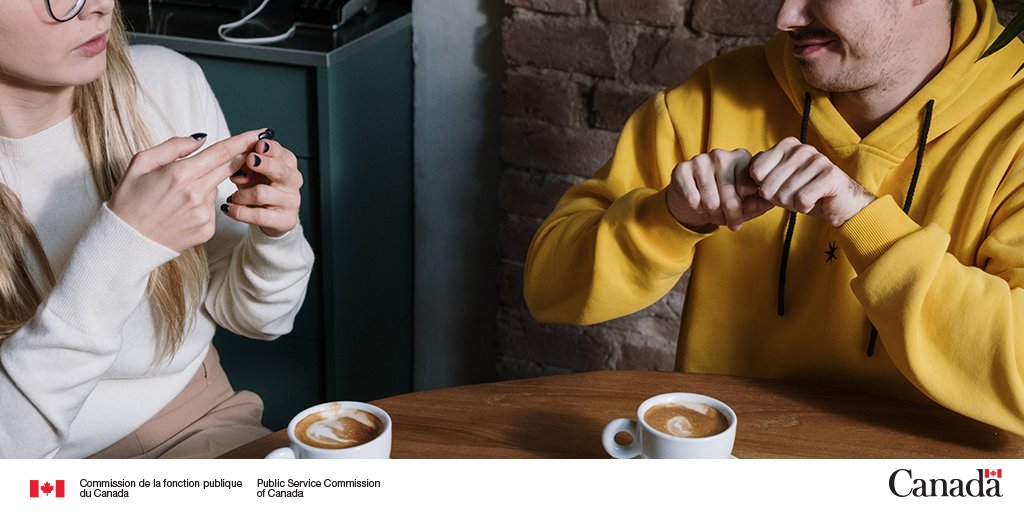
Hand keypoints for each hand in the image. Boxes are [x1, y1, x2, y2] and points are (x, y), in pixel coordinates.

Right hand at [108, 130, 263, 251]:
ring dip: (206, 184)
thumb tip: (201, 138)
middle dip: (239, 157)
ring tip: (177, 194)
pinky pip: (212, 208)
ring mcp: (204, 215)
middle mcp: (196, 195)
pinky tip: (181, 211)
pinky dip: (202, 204)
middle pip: (228, 168)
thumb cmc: (129, 199)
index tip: (260, 132)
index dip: (243, 141)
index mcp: (180, 175)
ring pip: (216, 188)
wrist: (127, 241)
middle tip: (247, 147)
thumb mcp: (141, 163)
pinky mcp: (208, 230)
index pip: (221, 153)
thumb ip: (174, 147)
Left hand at [223, 131, 302, 237]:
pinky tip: (229, 208)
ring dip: (241, 194)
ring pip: (263, 193)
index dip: (269, 148)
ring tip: (233, 197)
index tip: (258, 145)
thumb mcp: (250, 171)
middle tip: (250, 161)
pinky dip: (240, 211)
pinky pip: (259, 215)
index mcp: (287, 163)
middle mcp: (293, 180)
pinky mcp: (287, 220)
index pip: (280, 152)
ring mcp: (292, 201)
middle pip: (280, 170)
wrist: (268, 216)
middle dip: (264, 164)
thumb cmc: (258, 187)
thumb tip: (238, 157)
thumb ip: (245, 163)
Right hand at [666, 148, 774, 231]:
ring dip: (712, 214)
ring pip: (711, 201)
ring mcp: (701, 160)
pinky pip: (693, 198)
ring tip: (712, 212)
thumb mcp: (745, 202)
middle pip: (730, 198)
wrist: (692, 197)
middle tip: (727, 221)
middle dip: (729, 216)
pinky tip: (697, 204)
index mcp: (742, 157)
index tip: (742, 215)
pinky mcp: (682, 169)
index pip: (748, 189)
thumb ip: (759, 203)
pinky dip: (696, 208)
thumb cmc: (724, 198)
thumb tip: (765, 204)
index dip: (745, 209)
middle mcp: (721, 155)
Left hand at [748, 137, 873, 227]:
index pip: (755, 171)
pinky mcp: (830, 174)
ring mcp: (817, 159)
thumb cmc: (804, 192)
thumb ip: (760, 177)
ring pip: (784, 194)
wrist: (840, 204)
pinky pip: (802, 199)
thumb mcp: (778, 182)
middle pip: (767, 185)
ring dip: (792, 204)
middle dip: (777, 199)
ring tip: (804, 198)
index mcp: (786, 145)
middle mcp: (801, 148)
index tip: (778, 188)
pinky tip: (814, 202)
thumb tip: (745, 183)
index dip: (762, 188)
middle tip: (792, 197)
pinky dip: (804, 207)